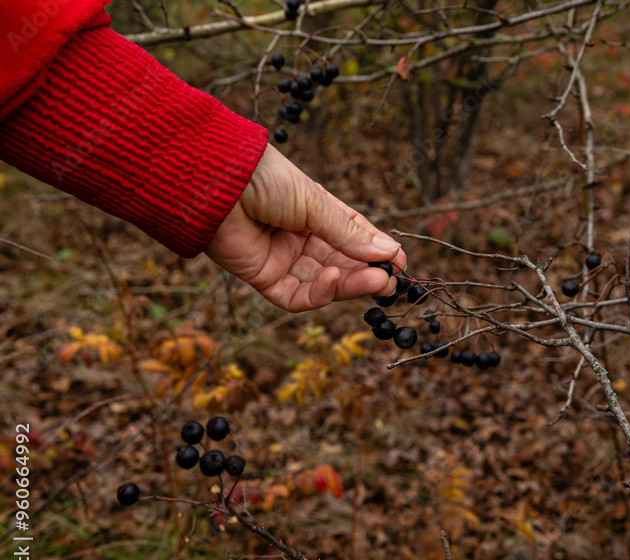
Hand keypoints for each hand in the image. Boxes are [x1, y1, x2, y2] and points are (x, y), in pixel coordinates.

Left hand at [205, 145, 405, 311]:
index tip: (400, 263)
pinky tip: (333, 280)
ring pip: (323, 284)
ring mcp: (283, 259)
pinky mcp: (263, 277)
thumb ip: (348, 233)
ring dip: (349, 284)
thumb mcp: (315, 203)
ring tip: (375, 282)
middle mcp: (301, 238)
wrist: (214, 181)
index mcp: (316, 213)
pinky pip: (296, 295)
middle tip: (391, 282)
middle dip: (367, 273)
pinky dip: (318, 293)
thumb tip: (390, 253)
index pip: (354, 237)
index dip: (377, 251)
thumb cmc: (264, 178)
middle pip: (342, 264)